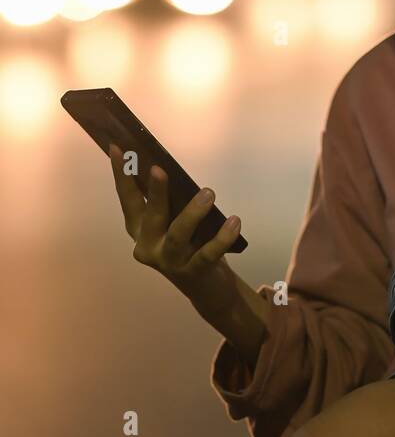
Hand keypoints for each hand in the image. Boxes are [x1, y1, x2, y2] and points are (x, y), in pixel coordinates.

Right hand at [109, 140, 240, 309]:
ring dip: (192, 213)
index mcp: (140, 229)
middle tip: (160, 169)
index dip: (122, 175)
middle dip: (154, 192)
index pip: (128, 198)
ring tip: (208, 193)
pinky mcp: (192, 272)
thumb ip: (170, 201)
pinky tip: (234, 222)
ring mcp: (169, 261)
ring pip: (177, 235)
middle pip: (150, 215)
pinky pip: (207, 253)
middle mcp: (148, 245)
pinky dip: (221, 238)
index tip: (117, 148)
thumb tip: (167, 164)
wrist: (206, 287)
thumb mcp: (175, 221)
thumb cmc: (189, 243)